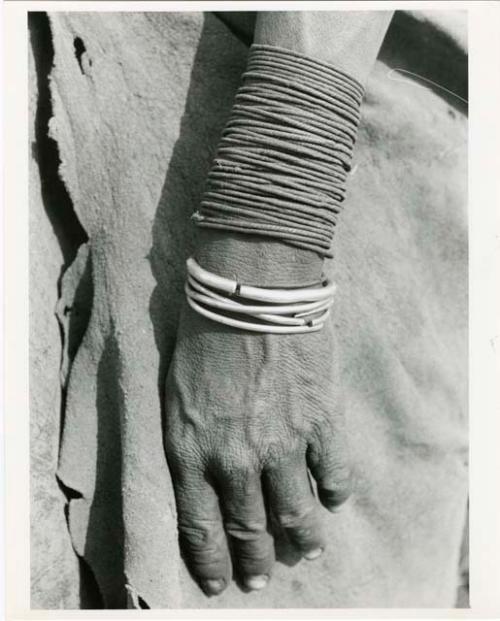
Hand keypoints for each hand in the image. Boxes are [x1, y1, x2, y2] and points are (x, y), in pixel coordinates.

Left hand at [163, 235, 351, 595]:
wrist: (249, 292)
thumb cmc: (204, 335)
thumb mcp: (178, 393)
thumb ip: (193, 438)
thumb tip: (213, 469)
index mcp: (193, 450)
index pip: (200, 525)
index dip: (211, 561)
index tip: (220, 583)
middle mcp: (237, 459)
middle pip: (249, 529)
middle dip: (256, 562)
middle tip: (261, 578)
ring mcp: (283, 445)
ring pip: (297, 513)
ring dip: (303, 539)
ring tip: (306, 549)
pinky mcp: (321, 422)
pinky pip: (335, 475)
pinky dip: (335, 492)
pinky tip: (333, 498)